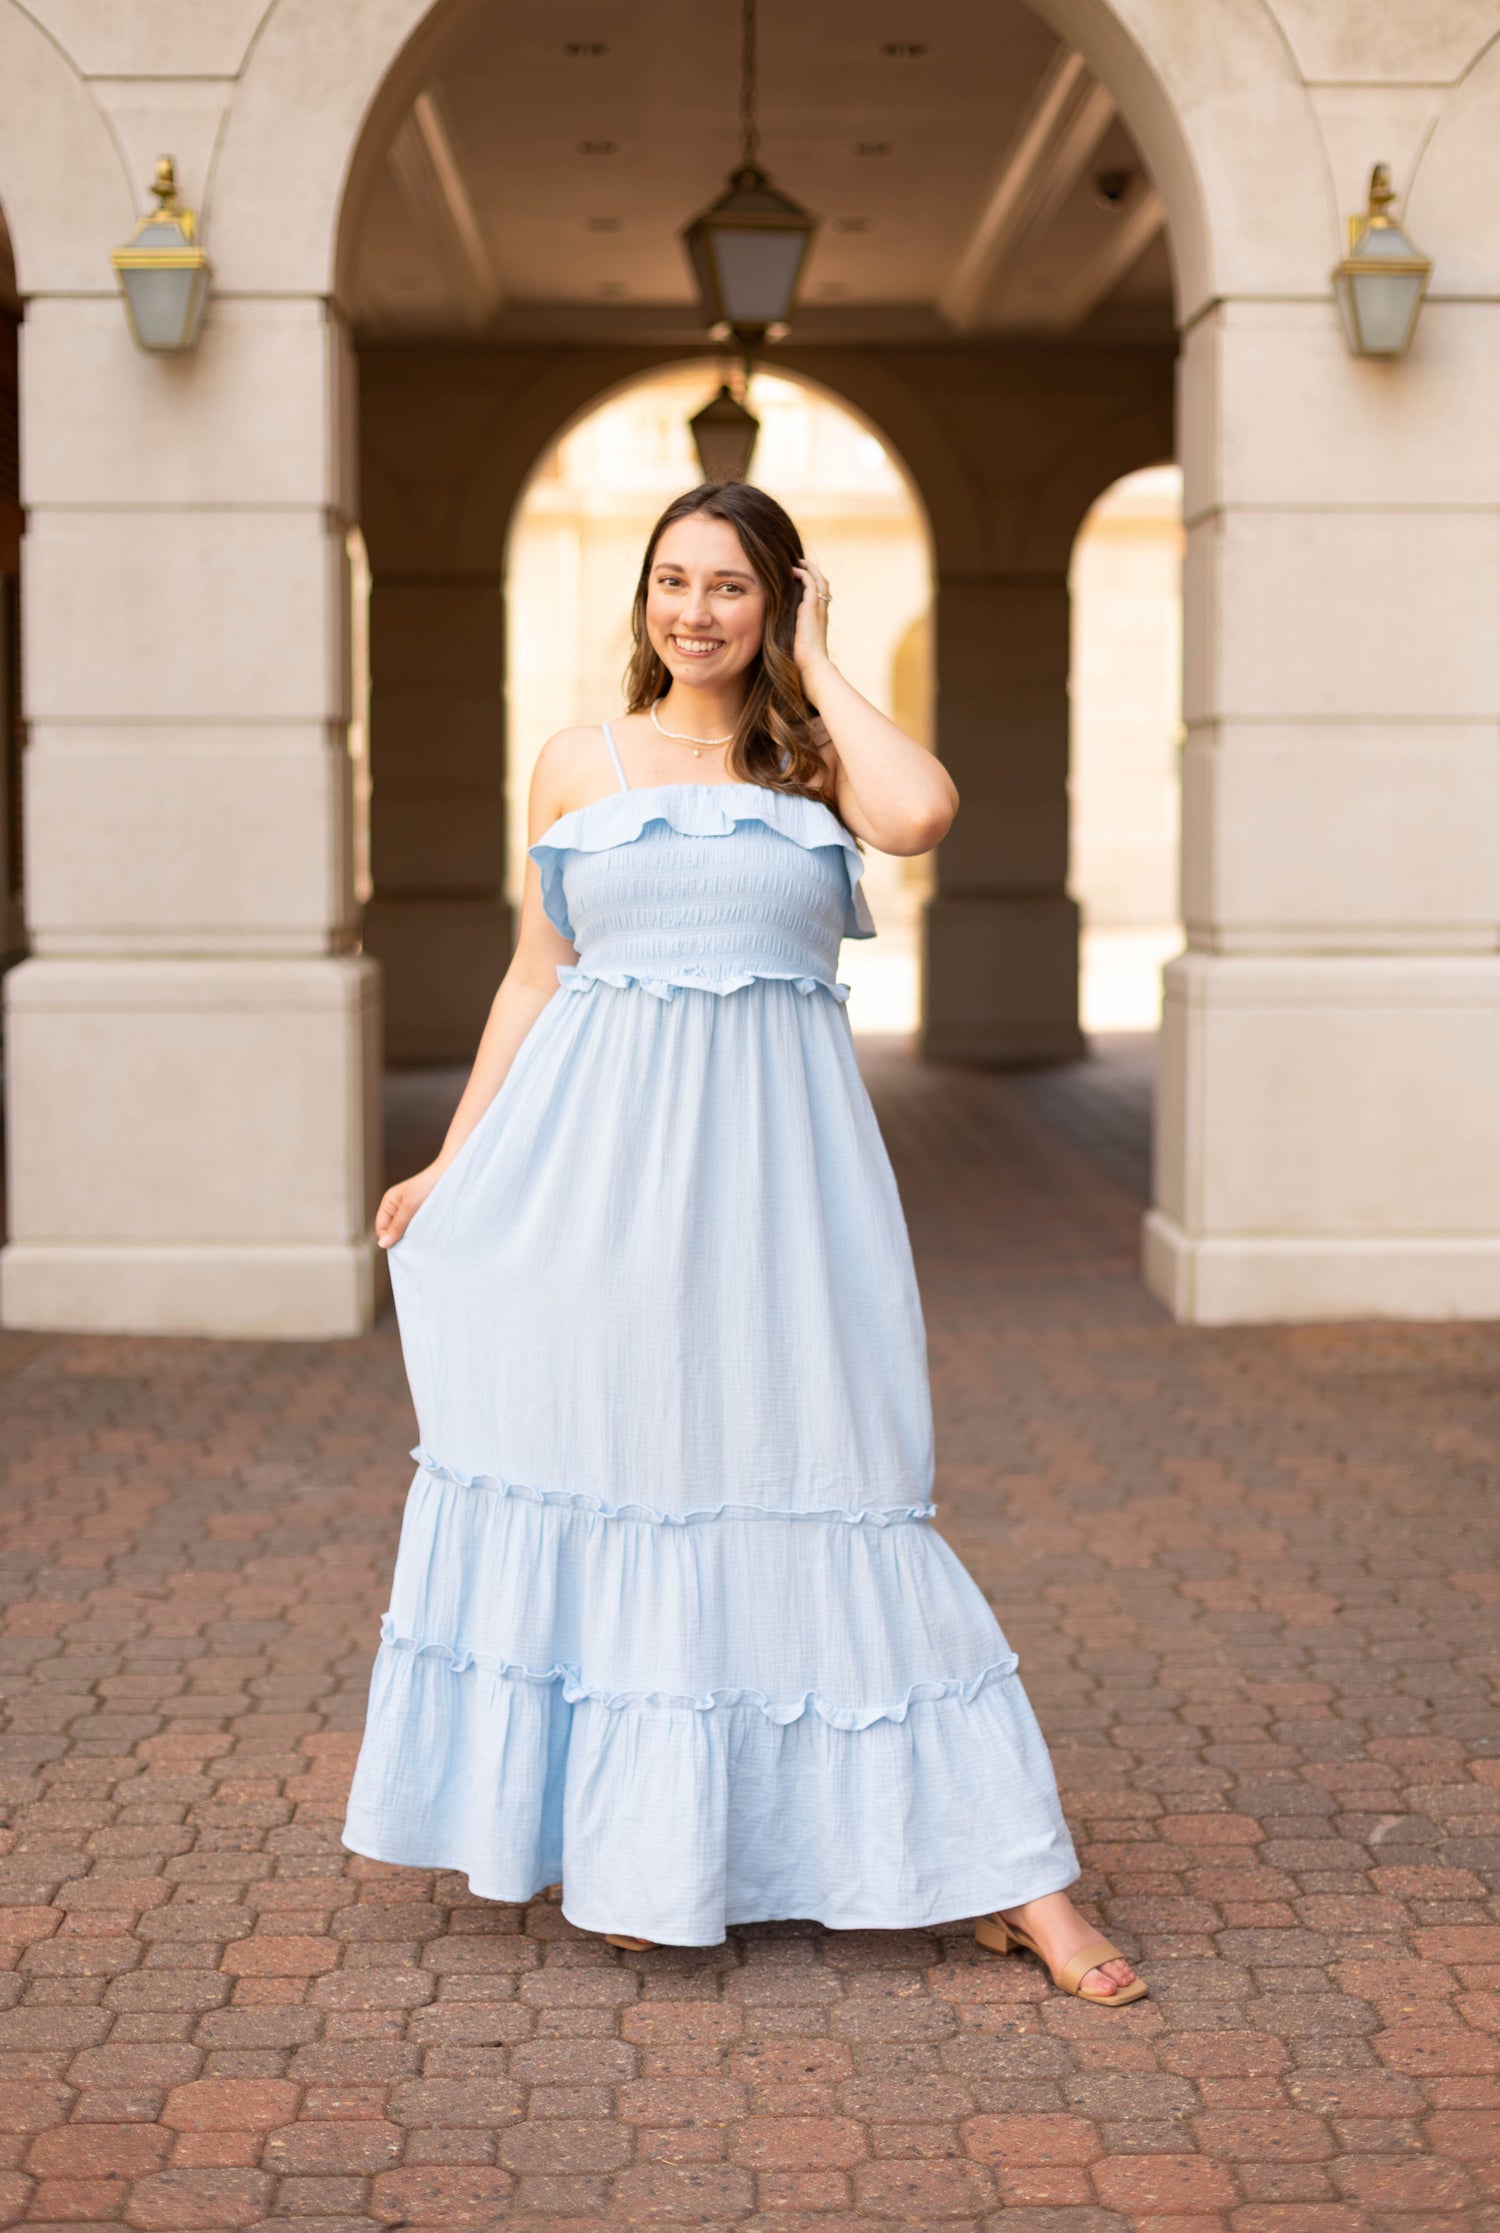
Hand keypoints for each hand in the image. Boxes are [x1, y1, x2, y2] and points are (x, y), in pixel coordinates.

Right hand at [376, 1163, 444, 1248]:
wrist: (449, 1174)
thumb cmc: (427, 1186)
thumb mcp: (409, 1207)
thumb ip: (396, 1226)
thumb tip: (381, 1244)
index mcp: (388, 1203)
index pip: (381, 1229)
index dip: (389, 1238)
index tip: (404, 1244)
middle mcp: (397, 1208)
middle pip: (392, 1232)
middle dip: (401, 1238)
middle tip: (415, 1240)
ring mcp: (409, 1212)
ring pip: (405, 1231)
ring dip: (412, 1236)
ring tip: (422, 1235)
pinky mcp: (421, 1215)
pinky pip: (416, 1228)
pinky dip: (420, 1232)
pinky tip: (428, 1232)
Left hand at [791, 561, 832, 679]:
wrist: (812, 665)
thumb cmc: (803, 661)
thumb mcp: (796, 644)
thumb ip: (792, 634)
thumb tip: (777, 636)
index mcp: (819, 619)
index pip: (820, 595)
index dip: (813, 584)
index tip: (800, 577)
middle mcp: (822, 612)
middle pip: (823, 584)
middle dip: (813, 572)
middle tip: (800, 563)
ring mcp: (819, 609)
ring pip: (819, 581)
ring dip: (809, 569)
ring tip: (797, 561)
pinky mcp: (812, 608)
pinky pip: (810, 584)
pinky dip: (803, 574)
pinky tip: (792, 570)